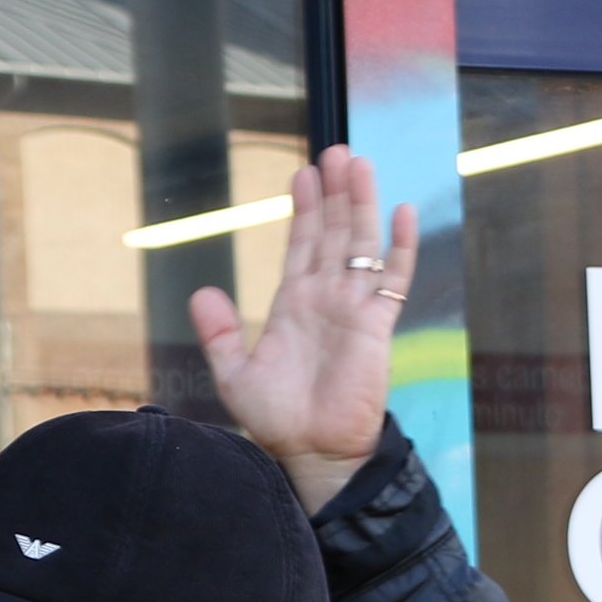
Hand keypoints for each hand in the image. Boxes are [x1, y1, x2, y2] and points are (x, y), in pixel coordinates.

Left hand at [193, 147, 417, 510]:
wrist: (309, 452)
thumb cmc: (276, 420)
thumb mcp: (234, 373)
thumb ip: (221, 332)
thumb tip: (201, 292)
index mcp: (294, 305)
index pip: (302, 245)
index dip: (305, 209)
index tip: (303, 173)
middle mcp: (326, 299)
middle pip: (334, 233)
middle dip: (334, 192)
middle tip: (334, 150)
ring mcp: (354, 309)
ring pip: (361, 244)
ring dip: (360, 204)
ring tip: (358, 163)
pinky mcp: (376, 326)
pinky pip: (393, 279)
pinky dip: (400, 247)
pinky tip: (400, 213)